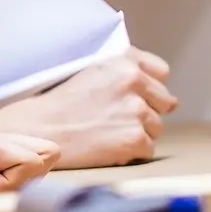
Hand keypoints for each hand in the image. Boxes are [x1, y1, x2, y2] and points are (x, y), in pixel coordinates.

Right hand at [0, 48, 176, 168]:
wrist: (39, 130)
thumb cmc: (58, 103)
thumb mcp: (89, 70)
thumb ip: (124, 72)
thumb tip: (170, 100)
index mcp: (123, 59)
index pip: (161, 72)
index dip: (149, 87)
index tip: (133, 96)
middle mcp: (134, 80)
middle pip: (164, 102)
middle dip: (145, 111)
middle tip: (114, 118)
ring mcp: (137, 110)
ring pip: (156, 127)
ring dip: (137, 132)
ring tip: (106, 132)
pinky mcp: (136, 138)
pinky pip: (148, 148)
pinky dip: (131, 152)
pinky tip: (107, 145)